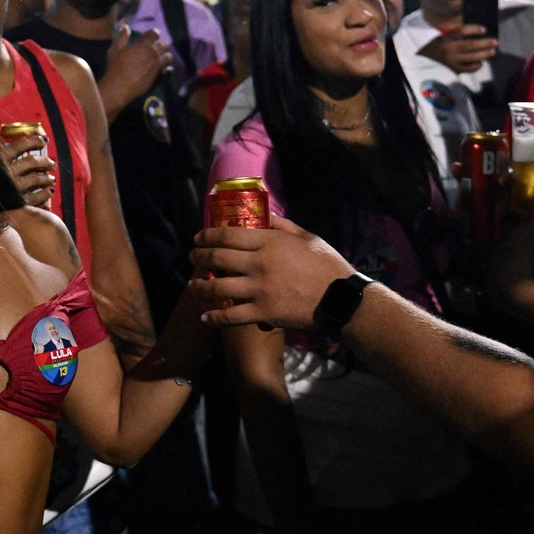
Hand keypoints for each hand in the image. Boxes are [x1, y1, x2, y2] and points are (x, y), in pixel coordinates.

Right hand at [0, 130, 56, 206]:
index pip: (22, 145)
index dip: (35, 141)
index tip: (43, 141)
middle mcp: (9, 172)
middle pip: (33, 162)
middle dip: (45, 161)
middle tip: (51, 163)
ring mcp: (14, 188)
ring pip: (37, 179)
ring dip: (47, 178)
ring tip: (51, 178)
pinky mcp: (18, 203)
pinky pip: (37, 197)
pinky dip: (44, 194)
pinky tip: (47, 192)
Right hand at [98, 25, 170, 110]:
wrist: (120, 87)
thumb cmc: (115, 67)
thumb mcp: (115, 49)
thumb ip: (122, 37)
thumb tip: (126, 27)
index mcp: (144, 44)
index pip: (154, 33)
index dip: (154, 33)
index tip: (152, 35)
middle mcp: (153, 53)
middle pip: (163, 44)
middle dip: (159, 44)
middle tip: (155, 47)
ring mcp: (158, 65)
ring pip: (168, 56)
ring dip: (164, 55)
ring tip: (159, 58)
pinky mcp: (159, 76)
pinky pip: (168, 70)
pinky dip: (167, 68)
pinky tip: (162, 69)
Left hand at [190, 215, 353, 329]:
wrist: (341, 298)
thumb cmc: (327, 265)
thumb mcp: (307, 237)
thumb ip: (283, 226)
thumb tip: (265, 215)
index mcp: (270, 242)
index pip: (228, 235)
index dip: (208, 236)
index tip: (199, 238)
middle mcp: (259, 264)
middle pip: (217, 258)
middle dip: (198, 257)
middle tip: (192, 258)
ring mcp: (259, 289)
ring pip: (218, 287)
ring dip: (199, 287)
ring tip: (192, 287)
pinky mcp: (263, 312)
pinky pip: (232, 316)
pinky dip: (215, 318)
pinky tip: (205, 318)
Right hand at [418, 26, 497, 73]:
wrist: (425, 60)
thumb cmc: (437, 46)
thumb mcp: (442, 36)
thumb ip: (455, 33)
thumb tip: (475, 31)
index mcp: (446, 38)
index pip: (461, 31)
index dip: (473, 29)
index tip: (484, 29)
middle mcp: (449, 49)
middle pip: (469, 45)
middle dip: (484, 43)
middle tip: (495, 41)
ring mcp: (452, 60)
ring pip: (471, 57)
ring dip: (484, 54)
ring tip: (493, 51)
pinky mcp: (454, 69)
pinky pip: (468, 68)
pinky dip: (476, 65)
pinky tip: (481, 62)